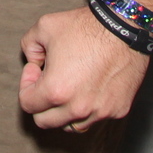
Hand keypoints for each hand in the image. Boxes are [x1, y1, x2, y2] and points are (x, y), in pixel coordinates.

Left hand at [18, 6, 148, 132]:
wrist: (125, 26)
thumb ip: (29, 47)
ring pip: (71, 125)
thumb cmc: (86, 26)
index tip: (37, 69)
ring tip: (69, 85)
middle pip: (46, 121)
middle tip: (49, 79)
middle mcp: (78, 108)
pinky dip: (88, 108)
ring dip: (64, 110)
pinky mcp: (118, 110)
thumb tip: (33, 63)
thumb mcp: (44, 27)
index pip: (28, 105)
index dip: (27, 85)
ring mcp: (100, 112)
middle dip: (41, 102)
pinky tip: (89, 86)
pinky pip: (95, 118)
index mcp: (56, 90)